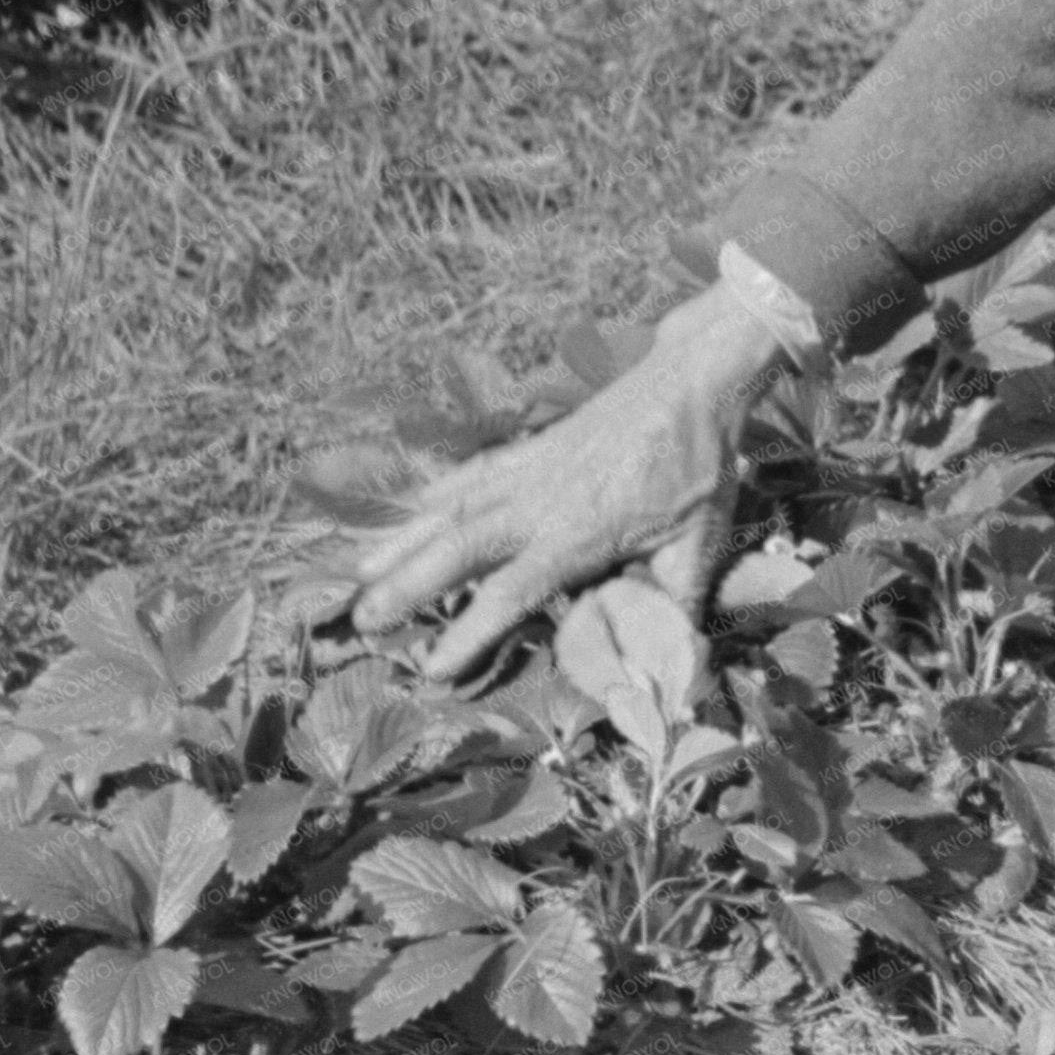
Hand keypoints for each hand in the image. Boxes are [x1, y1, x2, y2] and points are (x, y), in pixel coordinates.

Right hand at [349, 287, 791, 678]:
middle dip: (407, 586)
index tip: (434, 669)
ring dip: (401, 542)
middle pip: (459, 548)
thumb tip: (671, 662)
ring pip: (449, 510)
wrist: (690, 385)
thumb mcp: (699, 543)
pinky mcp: (527, 449)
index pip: (512, 590)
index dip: (471, 631)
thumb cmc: (697, 469)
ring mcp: (526, 471)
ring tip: (355, 576)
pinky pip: (467, 476)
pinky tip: (402, 513)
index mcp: (578, 532)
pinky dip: (430, 496)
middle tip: (361, 623)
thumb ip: (674, 602)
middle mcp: (538, 502)